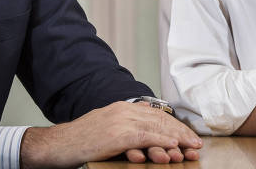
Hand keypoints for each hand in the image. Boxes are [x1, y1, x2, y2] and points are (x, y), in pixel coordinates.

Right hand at [20, 101, 201, 167]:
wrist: (59, 144)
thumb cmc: (82, 140)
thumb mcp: (107, 126)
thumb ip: (127, 124)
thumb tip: (148, 125)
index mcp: (123, 107)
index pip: (156, 115)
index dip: (174, 126)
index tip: (188, 137)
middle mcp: (124, 109)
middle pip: (160, 119)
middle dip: (181, 132)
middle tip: (196, 143)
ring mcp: (122, 120)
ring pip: (157, 127)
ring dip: (177, 138)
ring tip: (190, 147)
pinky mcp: (118, 134)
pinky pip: (146, 136)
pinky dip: (162, 141)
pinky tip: (173, 147)